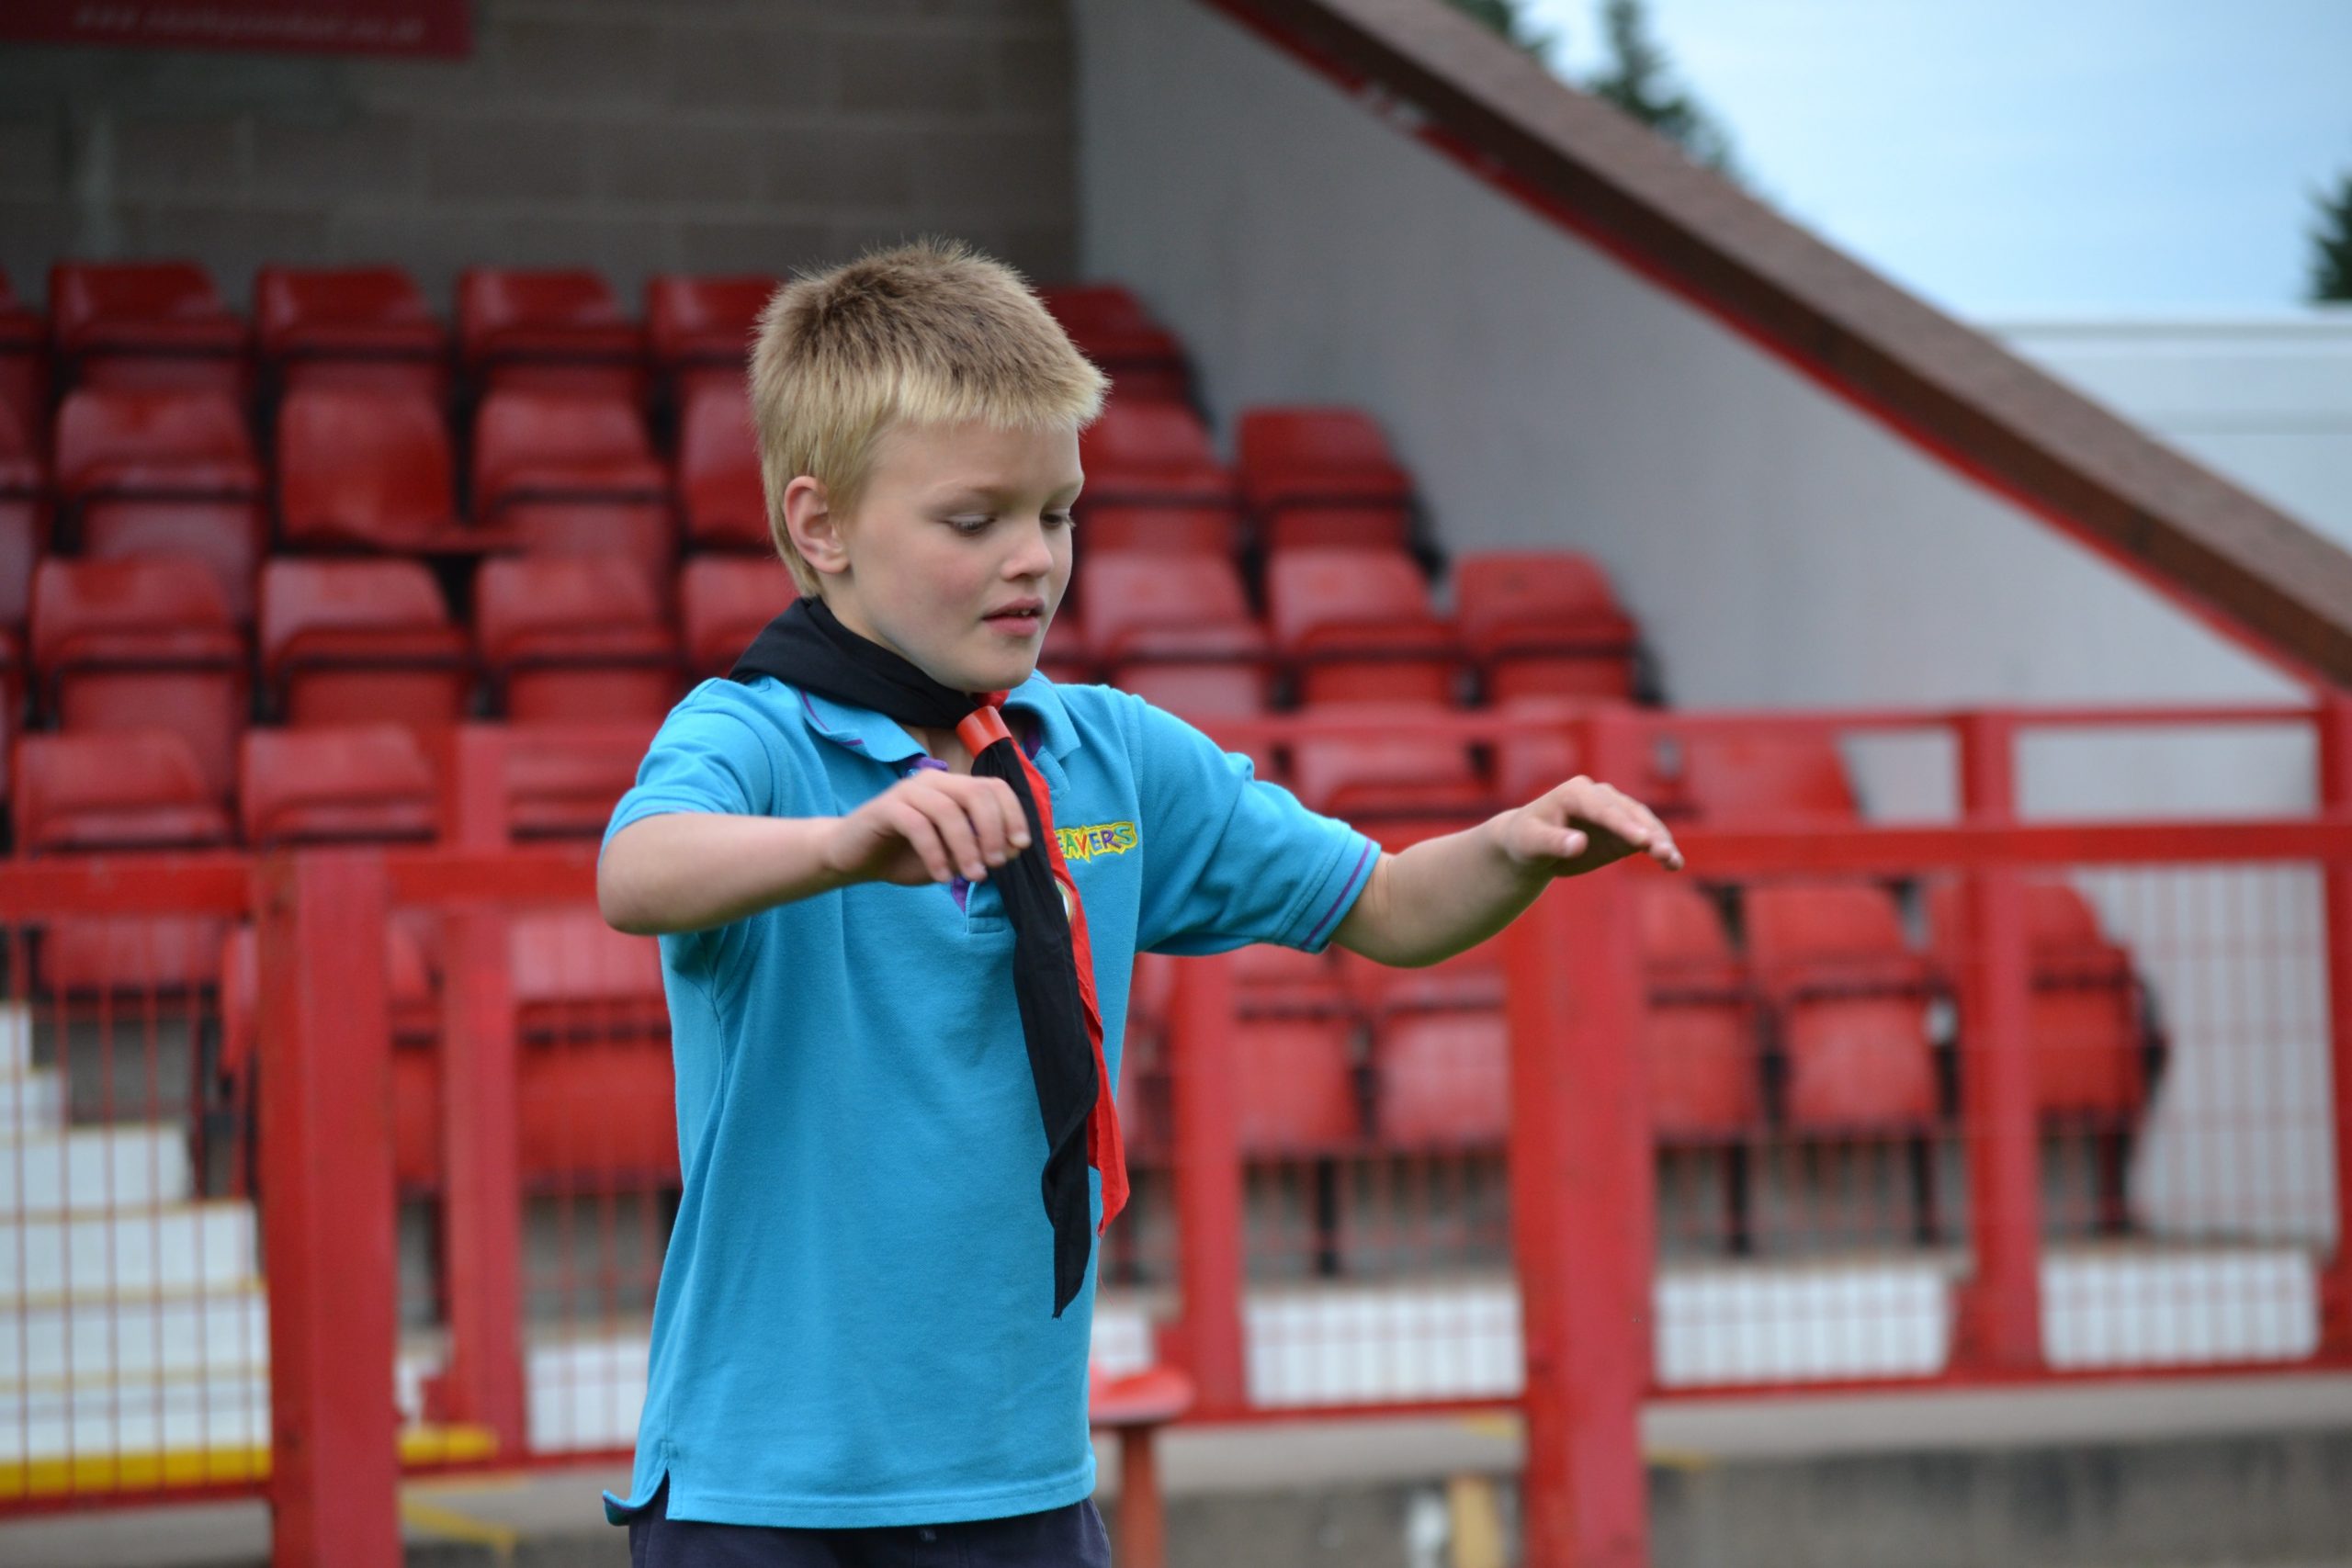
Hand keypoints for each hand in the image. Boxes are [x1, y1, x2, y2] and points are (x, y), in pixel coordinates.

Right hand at [823, 770, 1032, 887]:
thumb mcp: (951, 856)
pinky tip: (941, 877)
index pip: (994, 787)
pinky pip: (918, 826)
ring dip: (967, 847)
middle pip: (976, 793)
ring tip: (973, 877)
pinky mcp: (885, 808)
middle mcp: (933, 781)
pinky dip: (935, 854)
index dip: (1013, 813)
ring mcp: (907, 791)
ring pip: (948, 811)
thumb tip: (1014, 847)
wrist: (852, 858)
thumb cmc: (904, 855)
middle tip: (995, 865)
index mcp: (952, 787)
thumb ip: (979, 849)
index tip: (1020, 845)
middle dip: (993, 830)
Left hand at [1496, 775, 1683, 878]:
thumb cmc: (1526, 840)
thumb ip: (1553, 843)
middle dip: (1647, 833)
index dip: (1622, 825)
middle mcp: (1600, 795)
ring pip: (1644, 823)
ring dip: (1661, 841)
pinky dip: (1661, 849)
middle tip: (1663, 853)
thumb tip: (1577, 844)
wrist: (1531, 846)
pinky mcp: (1624, 829)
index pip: (1603, 809)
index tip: (1641, 842)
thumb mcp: (1531, 843)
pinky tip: (1674, 865)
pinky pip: (1647, 837)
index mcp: (1575, 792)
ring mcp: (1615, 811)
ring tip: (1673, 861)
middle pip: (1629, 814)